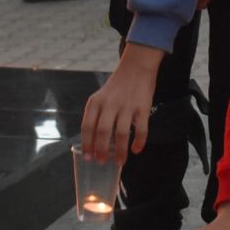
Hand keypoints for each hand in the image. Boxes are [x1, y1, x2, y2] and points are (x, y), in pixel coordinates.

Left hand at [81, 42, 163, 163]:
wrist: (136, 68)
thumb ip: (96, 116)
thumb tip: (94, 143)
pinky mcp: (142, 108)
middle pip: (102, 132)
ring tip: (119, 162)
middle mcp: (109, 104)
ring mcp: (127, 106)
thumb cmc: (117, 87)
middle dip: (101, 150)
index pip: (87, 126)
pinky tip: (137, 150)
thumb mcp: (100, 98)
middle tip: (102, 162)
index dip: (87, 144)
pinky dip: (139, 142)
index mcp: (95, 102)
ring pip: (121, 133)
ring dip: (120, 151)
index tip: (88, 158)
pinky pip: (141, 129)